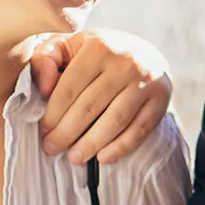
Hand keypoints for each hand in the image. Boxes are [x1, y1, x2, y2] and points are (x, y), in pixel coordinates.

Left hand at [31, 29, 170, 163]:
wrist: (143, 52)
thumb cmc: (97, 54)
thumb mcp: (69, 45)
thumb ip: (45, 59)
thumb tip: (43, 88)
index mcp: (98, 47)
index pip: (69, 88)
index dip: (52, 113)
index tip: (43, 131)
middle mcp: (125, 62)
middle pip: (89, 107)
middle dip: (66, 133)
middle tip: (52, 148)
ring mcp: (145, 82)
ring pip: (114, 121)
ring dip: (91, 144)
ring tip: (74, 158)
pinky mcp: (160, 100)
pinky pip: (139, 129)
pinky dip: (121, 147)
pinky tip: (103, 158)